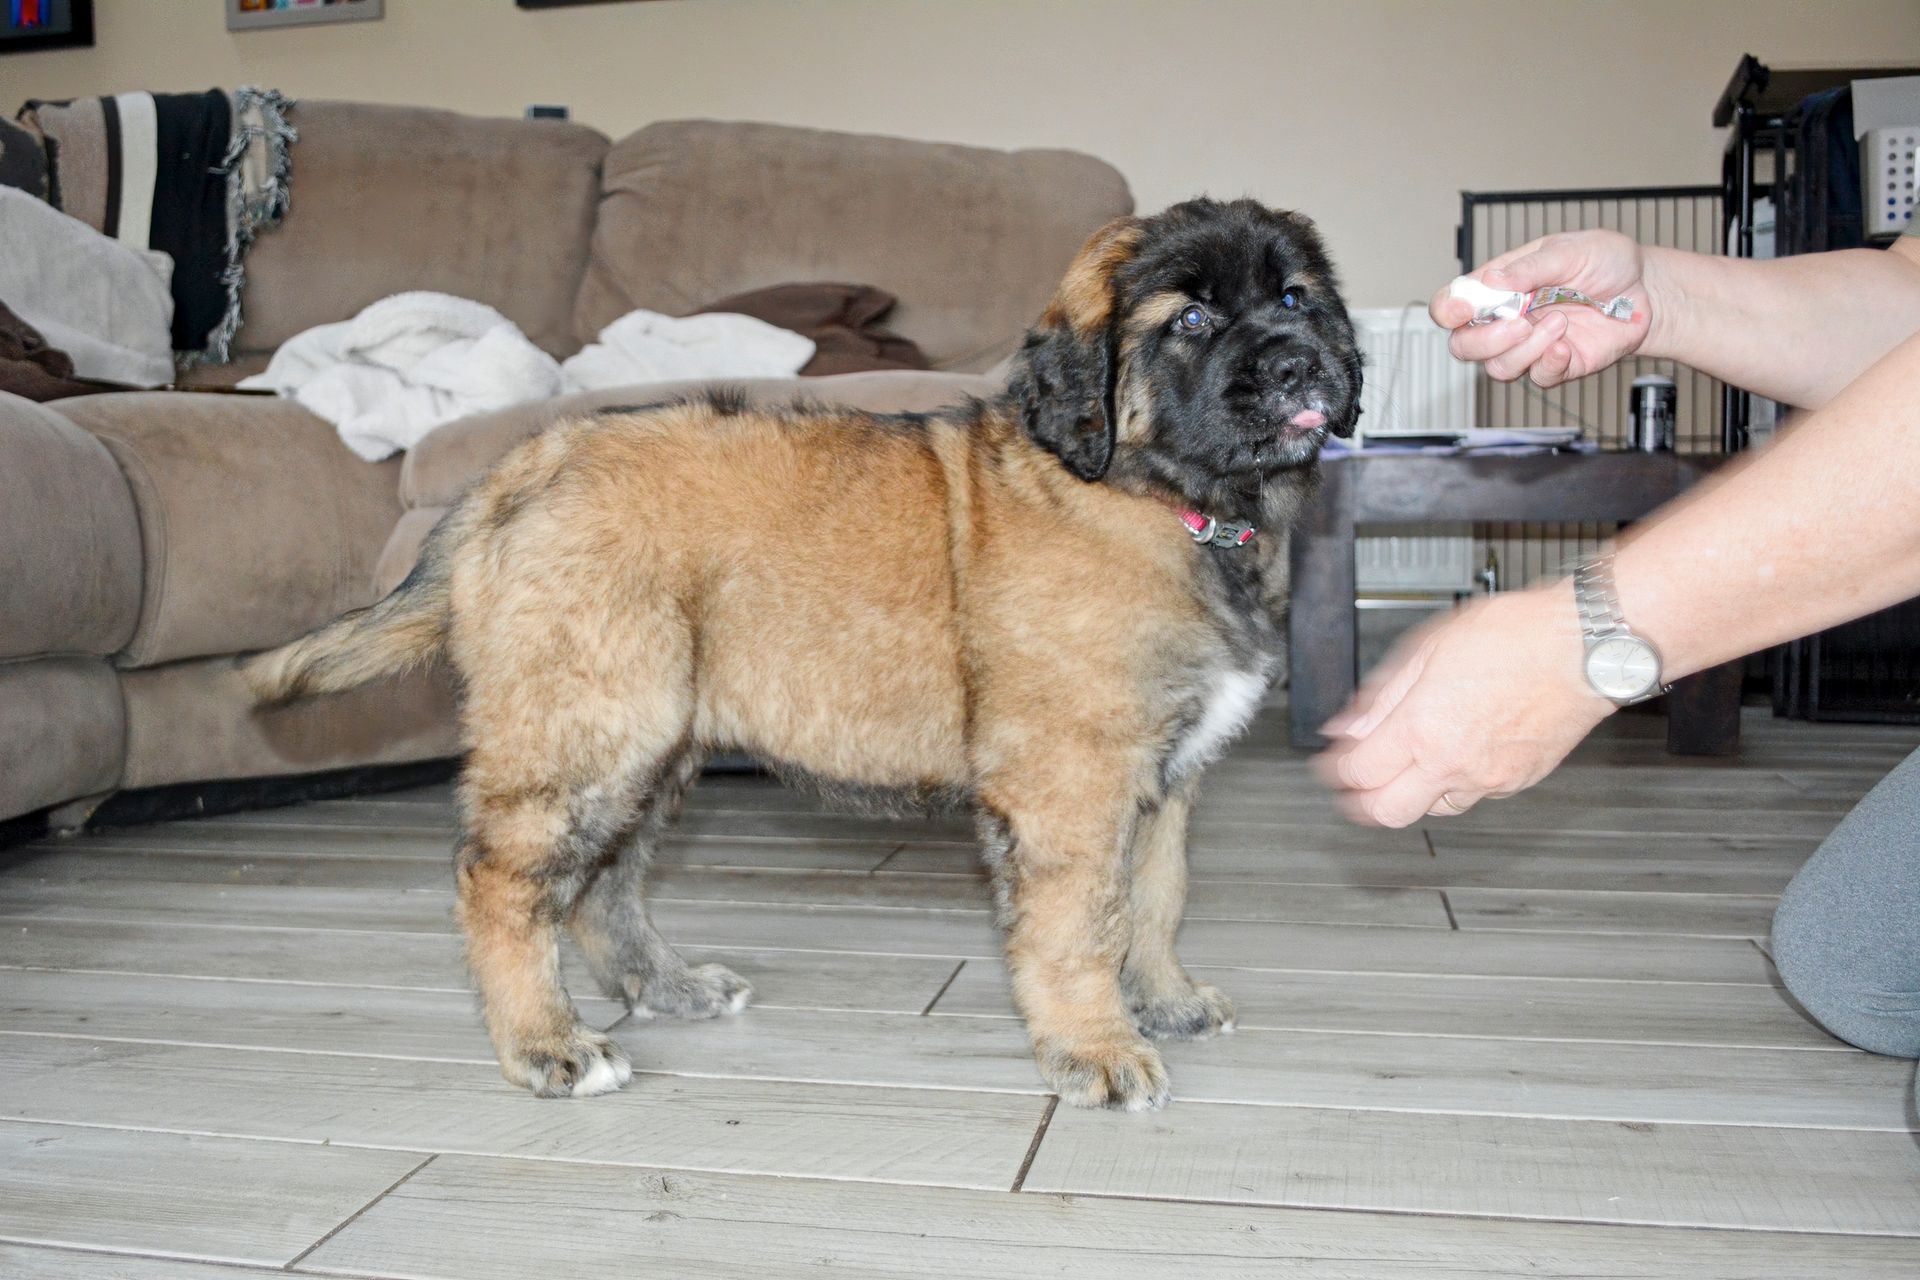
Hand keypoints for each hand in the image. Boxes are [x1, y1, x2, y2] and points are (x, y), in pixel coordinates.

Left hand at [1313, 585, 1614, 827]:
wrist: (1586, 647)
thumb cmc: (1517, 635)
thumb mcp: (1428, 648)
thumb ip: (1382, 696)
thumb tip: (1348, 727)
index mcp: (1423, 729)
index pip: (1360, 773)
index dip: (1335, 771)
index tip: (1330, 763)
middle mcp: (1454, 763)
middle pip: (1388, 813)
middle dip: (1361, 803)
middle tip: (1352, 786)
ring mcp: (1490, 779)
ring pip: (1432, 810)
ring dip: (1410, 794)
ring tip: (1404, 766)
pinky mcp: (1520, 781)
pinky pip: (1473, 797)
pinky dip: (1452, 784)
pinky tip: (1451, 755)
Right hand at [1430, 230, 1662, 387]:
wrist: (1647, 290)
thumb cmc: (1606, 262)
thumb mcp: (1569, 250)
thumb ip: (1529, 267)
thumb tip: (1492, 279)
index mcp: (1499, 287)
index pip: (1451, 305)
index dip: (1449, 311)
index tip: (1466, 309)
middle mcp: (1507, 319)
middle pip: (1463, 346)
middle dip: (1484, 340)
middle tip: (1519, 322)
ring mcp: (1529, 346)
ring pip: (1497, 368)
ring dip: (1526, 349)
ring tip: (1560, 322)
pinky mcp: (1556, 366)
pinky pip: (1537, 378)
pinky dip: (1549, 363)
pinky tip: (1567, 344)